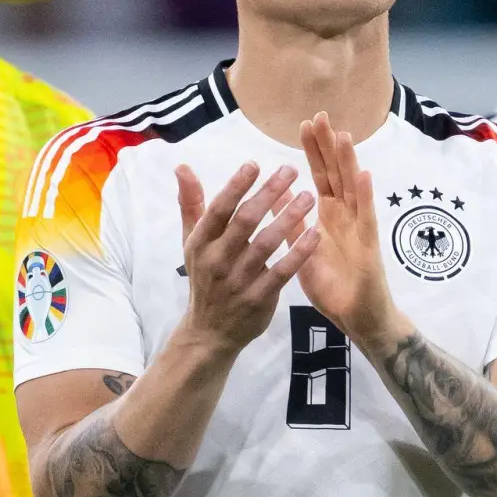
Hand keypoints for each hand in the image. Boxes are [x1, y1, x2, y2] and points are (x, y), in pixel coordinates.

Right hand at [174, 162, 320, 358]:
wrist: (209, 332)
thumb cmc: (205, 277)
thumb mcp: (192, 242)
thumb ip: (191, 204)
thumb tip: (182, 167)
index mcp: (201, 242)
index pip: (219, 209)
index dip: (236, 186)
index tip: (255, 164)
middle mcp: (217, 260)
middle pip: (245, 221)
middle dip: (269, 193)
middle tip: (291, 170)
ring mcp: (238, 281)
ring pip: (266, 244)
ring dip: (289, 218)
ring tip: (308, 197)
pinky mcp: (258, 298)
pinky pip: (282, 272)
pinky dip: (298, 253)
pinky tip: (314, 234)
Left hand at [295, 113, 408, 351]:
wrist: (358, 318)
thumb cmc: (334, 286)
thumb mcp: (303, 250)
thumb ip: (292, 223)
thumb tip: (277, 194)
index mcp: (329, 216)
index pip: (321, 176)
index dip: (314, 151)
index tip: (305, 124)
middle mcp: (346, 216)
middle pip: (337, 174)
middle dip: (328, 146)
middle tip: (320, 116)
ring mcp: (360, 228)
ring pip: (354, 188)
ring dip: (348, 162)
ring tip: (342, 134)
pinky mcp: (369, 246)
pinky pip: (366, 218)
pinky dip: (366, 195)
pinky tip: (363, 175)